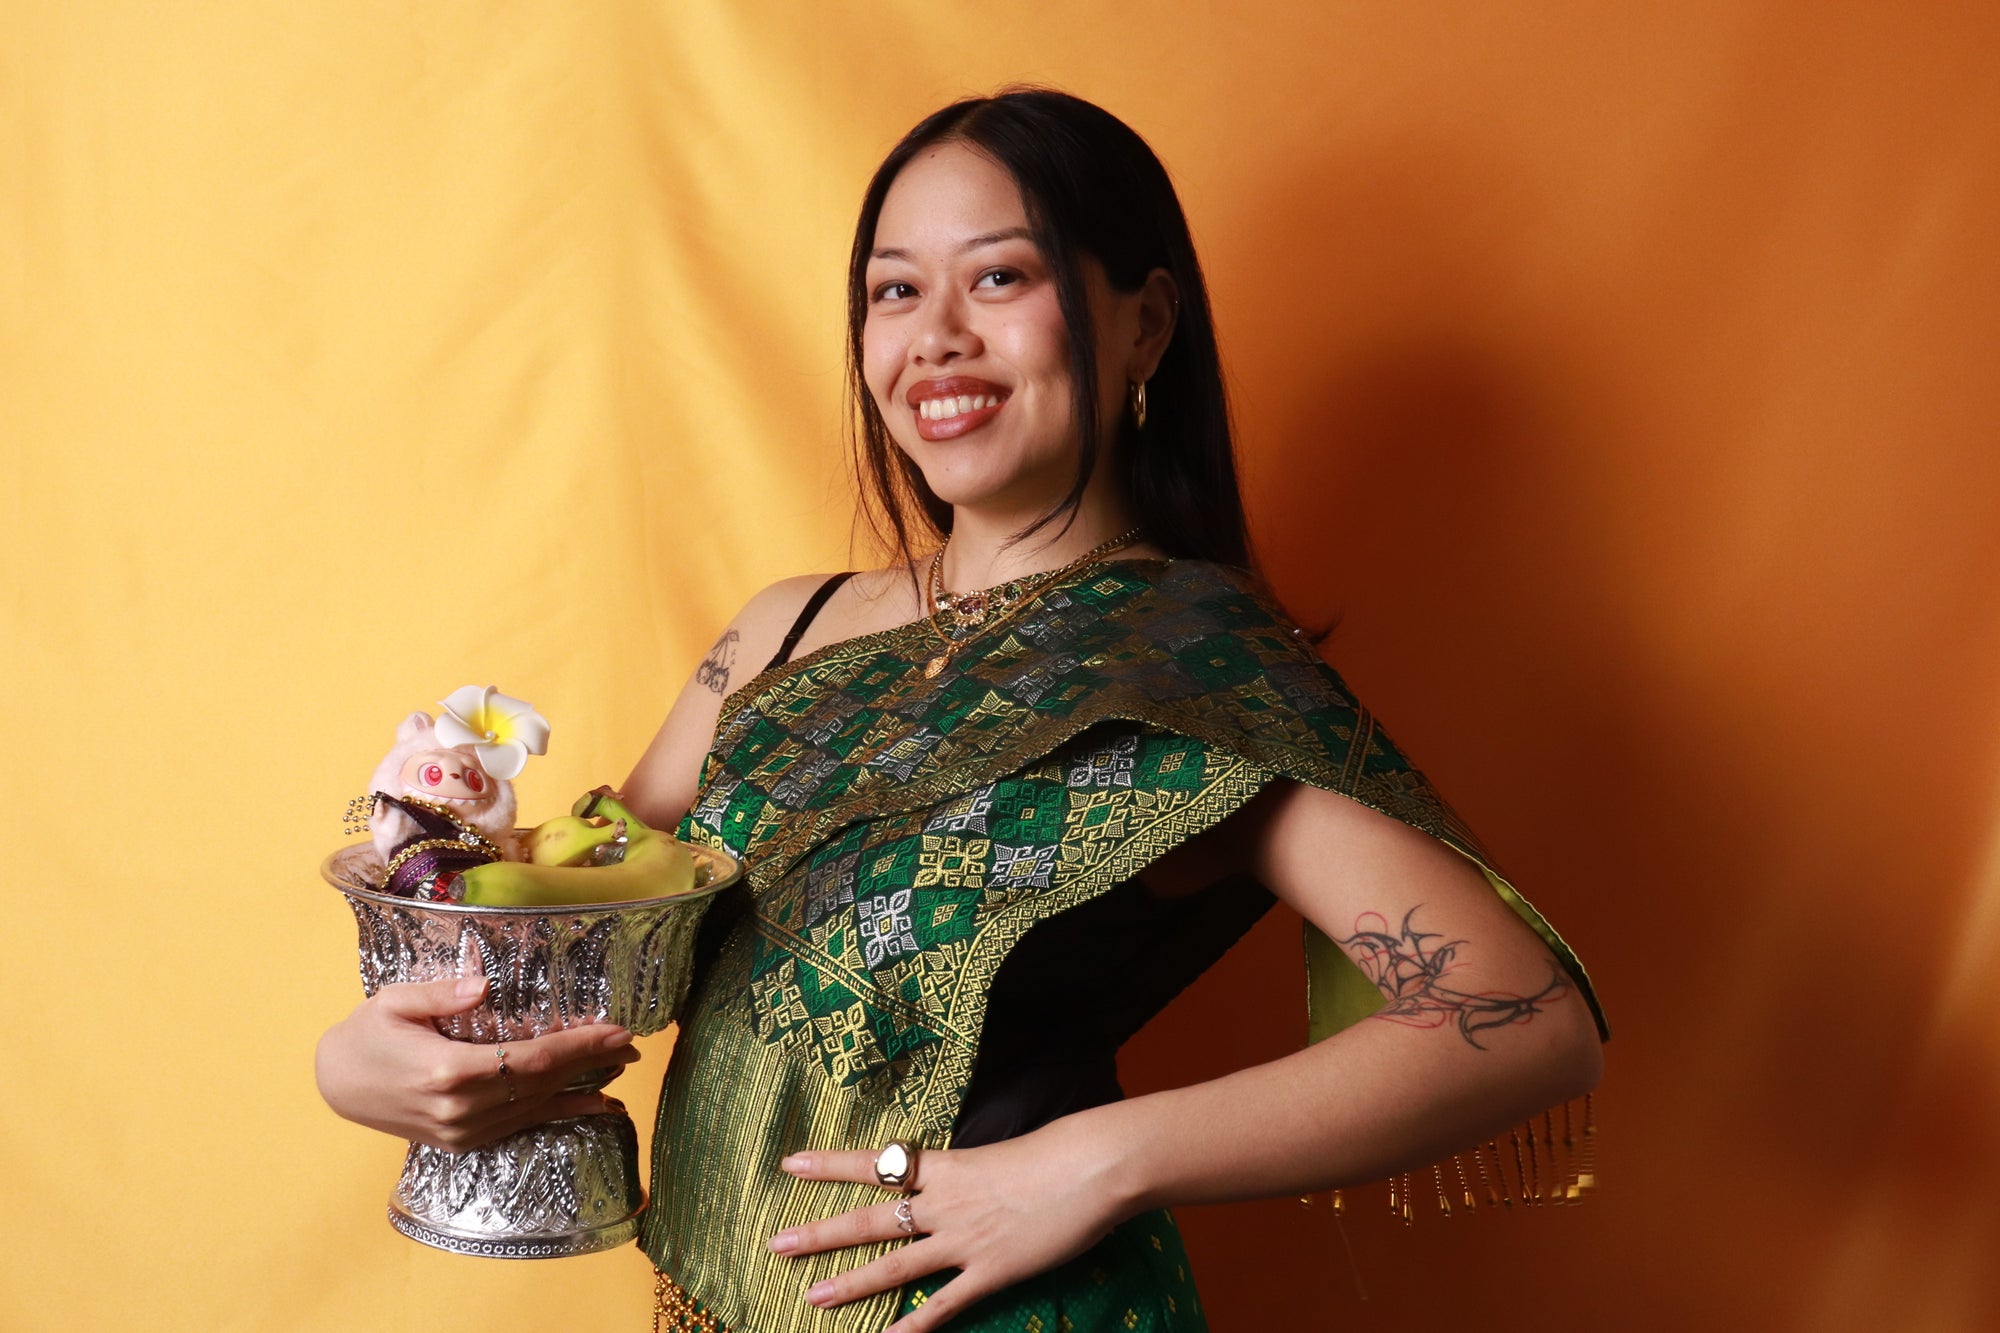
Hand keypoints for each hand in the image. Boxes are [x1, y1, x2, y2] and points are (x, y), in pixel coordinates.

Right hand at [313, 975, 639, 1151]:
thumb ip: (440, 993)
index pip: (530, 1059)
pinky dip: (558, 1113)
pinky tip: (590, 1105)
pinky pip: (520, 1126)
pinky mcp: (461, 1143)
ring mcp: (461, 1132)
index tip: (616, 1031)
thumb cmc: (366, 1035)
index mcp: (447, 1071)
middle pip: (542, 1084)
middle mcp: (460, 1109)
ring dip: (583, 1089)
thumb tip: (482, 986)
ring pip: (536, 1109)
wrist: (335, 1086)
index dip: (578, 1046)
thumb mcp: (394, 1001)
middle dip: (592, 1063)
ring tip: (620, 1068)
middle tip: (633, 1045)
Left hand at [767, 1115, 1135, 1331]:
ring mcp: (964, 1240)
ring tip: (811, 1297)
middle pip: (869, 1220)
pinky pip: (944, 1304)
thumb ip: (966, 1177)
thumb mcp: (998, 1157)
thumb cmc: (1055, 1154)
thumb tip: (946, 1184)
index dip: (831, 1165)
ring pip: (895, 1265)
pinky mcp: (990, 1271)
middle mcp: (945, 1204)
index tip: (789, 1164)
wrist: (1091, 1168)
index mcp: (946, 1168)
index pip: (876, 1164)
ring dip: (851, 1283)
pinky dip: (915, 1326)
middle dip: (820, 1233)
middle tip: (775, 1243)